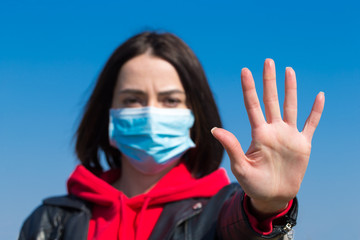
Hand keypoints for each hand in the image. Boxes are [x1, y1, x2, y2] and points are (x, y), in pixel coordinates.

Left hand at [212, 59, 324, 214]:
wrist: (272, 196)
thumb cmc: (253, 183)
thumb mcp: (240, 166)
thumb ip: (231, 146)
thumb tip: (214, 129)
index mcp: (258, 134)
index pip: (252, 105)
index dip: (249, 88)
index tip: (245, 70)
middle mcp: (273, 130)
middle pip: (271, 100)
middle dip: (269, 81)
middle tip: (268, 61)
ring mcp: (288, 135)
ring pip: (290, 106)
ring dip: (290, 89)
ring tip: (288, 70)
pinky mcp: (302, 144)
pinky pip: (311, 124)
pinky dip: (316, 111)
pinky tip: (319, 96)